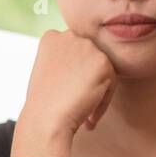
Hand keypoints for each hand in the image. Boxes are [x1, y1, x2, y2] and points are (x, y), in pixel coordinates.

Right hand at [12, 29, 116, 156]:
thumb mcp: (47, 72)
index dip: (72, 77)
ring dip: (96, 92)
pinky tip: (88, 117)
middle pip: (89, 59)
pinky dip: (102, 103)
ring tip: (82, 114)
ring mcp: (87, 47)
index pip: (74, 53)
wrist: (46, 120)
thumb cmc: (43, 104)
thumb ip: (64, 62)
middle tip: (76, 105)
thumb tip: (84, 67)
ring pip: (102, 71)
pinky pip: (111, 83)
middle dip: (86, 82)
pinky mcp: (103, 62)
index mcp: (51, 37)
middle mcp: (69, 36)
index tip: (66, 95)